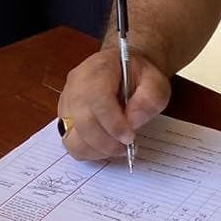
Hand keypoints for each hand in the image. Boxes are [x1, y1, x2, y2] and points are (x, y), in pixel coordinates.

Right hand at [56, 46, 170, 160]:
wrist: (125, 69)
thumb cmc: (140, 76)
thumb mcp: (156, 82)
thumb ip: (149, 99)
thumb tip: (132, 122)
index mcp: (99, 69)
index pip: (97, 99)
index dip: (113, 124)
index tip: (130, 137)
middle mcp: (76, 84)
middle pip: (81, 121)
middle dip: (106, 142)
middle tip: (126, 147)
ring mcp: (67, 101)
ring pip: (71, 136)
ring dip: (96, 149)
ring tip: (116, 147)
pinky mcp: (64, 117)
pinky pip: (69, 142)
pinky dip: (88, 151)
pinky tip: (105, 146)